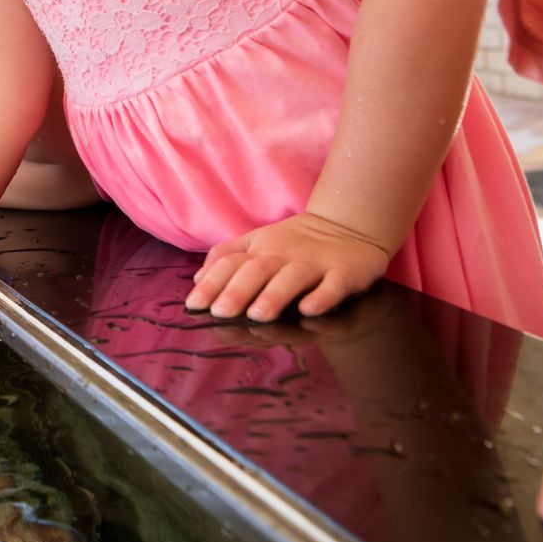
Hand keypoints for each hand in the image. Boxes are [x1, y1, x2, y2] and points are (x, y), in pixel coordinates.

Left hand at [185, 211, 392, 321]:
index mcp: (260, 248)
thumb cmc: (296, 241)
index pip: (230, 263)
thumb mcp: (258, 242)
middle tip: (220, 313)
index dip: (211, 283)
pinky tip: (310, 310)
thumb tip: (198, 279)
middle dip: (237, 291)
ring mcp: (316, 264)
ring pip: (293, 278)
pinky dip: (322, 298)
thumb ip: (228, 257)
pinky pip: (334, 286)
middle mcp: (284, 255)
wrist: (350, 226)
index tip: (193, 304)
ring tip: (258, 315)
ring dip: (274, 295)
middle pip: (257, 270)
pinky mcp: (345, 272)